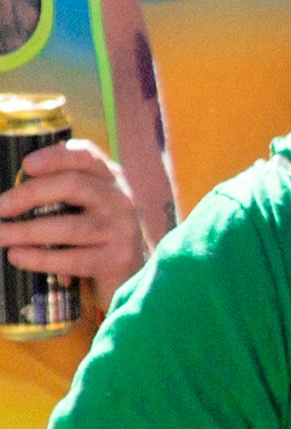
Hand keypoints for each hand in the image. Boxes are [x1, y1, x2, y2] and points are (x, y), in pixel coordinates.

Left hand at [0, 131, 143, 294]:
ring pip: (70, 226)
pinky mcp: (117, 259)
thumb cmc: (98, 232)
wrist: (138, 271)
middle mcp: (120, 199)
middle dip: (30, 194)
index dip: (55, 158)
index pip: (85, 157)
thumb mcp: (90, 202)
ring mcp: (122, 230)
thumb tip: (12, 194)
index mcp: (109, 179)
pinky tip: (17, 256)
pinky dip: (40, 258)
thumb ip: (62, 189)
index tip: (26, 165)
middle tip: (0, 207)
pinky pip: (73, 258)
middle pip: (74, 186)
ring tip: (0, 235)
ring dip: (27, 231)